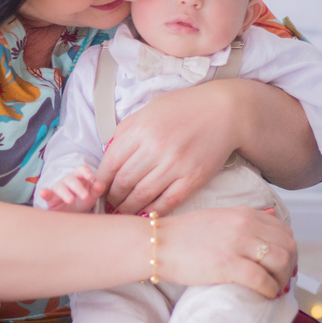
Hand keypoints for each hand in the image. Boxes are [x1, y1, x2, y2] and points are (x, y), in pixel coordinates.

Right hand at [39, 164, 105, 212]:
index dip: (85, 171)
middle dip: (78, 187)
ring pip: (60, 187)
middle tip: (85, 196)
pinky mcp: (50, 197)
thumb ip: (96, 191)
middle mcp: (68, 181)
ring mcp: (58, 188)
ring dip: (65, 193)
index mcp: (80, 178)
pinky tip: (43, 192)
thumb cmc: (81, 202)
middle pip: (71, 179)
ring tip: (70, 200)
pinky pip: (47, 193)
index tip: (90, 177)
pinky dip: (44, 192)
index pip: (81, 169)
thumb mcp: (91, 197)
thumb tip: (100, 184)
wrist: (70, 214)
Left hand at [95, 82, 238, 215]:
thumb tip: (108, 158)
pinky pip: (167, 202)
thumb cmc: (184, 108)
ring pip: (141, 196)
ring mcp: (175, 165)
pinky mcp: (193, 179)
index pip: (110, 163)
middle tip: (108, 204)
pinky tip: (144, 214)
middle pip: (123, 182)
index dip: (100, 181)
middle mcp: (155, 148)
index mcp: (140, 129)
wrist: (225, 111)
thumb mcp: (149, 111)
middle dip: (112, 197)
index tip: (97, 190)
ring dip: (127, 208)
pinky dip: (152, 211)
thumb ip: (127, 132)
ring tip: (122, 212)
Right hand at [155, 207, 296, 299]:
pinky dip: (269, 290)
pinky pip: (262, 279)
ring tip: (273, 289)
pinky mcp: (228, 265)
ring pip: (281, 262)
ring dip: (282, 279)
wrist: (157, 243)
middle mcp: (245, 225)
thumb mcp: (219, 217)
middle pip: (288, 246)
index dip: (288, 251)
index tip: (281, 265)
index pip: (284, 231)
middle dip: (290, 267)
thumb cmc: (183, 234)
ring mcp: (237, 244)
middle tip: (280, 280)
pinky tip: (265, 295)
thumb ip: (245, 219)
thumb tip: (270, 218)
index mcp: (245, 213)